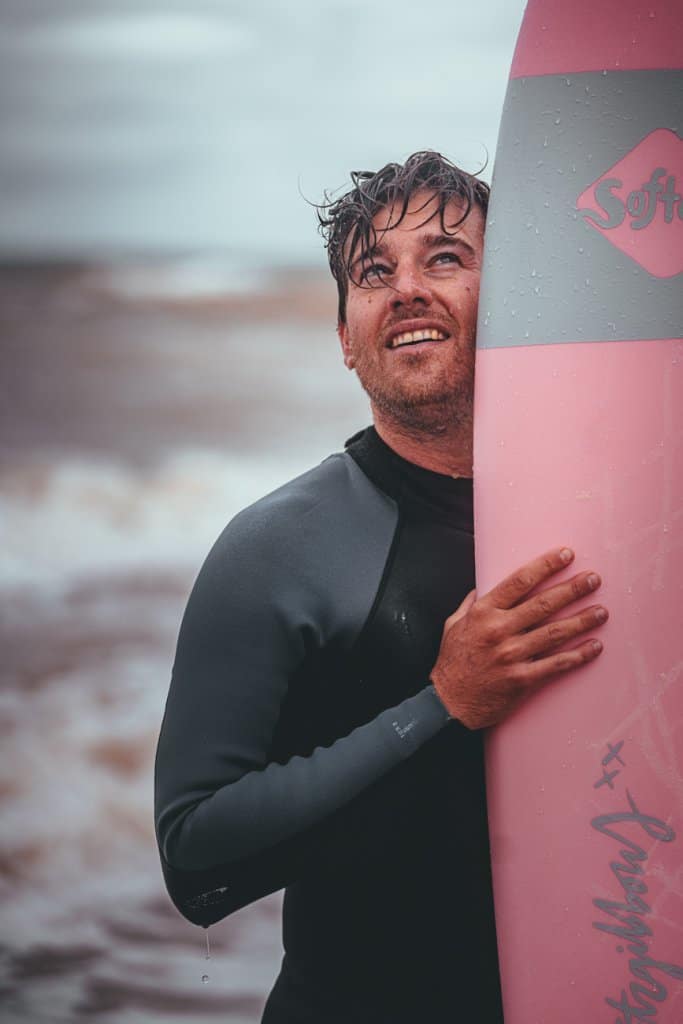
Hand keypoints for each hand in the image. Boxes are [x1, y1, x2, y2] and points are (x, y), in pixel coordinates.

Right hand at [430, 547, 607, 728]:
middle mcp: (498, 630)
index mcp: (483, 612)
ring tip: (602, 611)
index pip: (519, 582)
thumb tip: (484, 584)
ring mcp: (511, 655)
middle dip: (572, 589)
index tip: (566, 555)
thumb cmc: (451, 662)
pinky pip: (556, 664)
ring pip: (554, 633)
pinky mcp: (522, 679)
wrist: (449, 703)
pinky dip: (578, 656)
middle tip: (594, 579)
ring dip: (582, 620)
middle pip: (543, 604)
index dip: (545, 566)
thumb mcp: (452, 624)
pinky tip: (595, 646)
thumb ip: (471, 603)